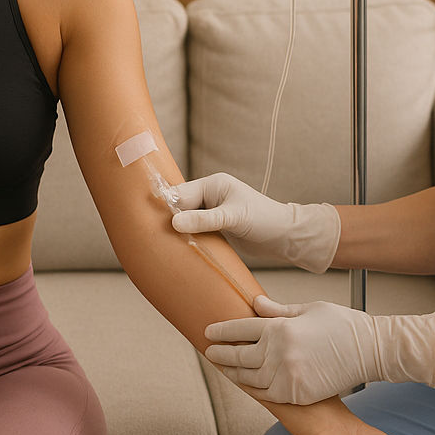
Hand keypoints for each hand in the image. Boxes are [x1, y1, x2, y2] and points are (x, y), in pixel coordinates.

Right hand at [169, 172, 339, 272]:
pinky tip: (178, 249)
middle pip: (179, 206)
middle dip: (169, 220)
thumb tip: (174, 222)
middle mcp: (210, 196)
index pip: (181, 194)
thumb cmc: (264, 220)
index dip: (166, 208)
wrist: (285, 237)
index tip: (150, 222)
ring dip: (178, 231)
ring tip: (161, 244)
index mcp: (213, 184)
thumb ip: (204, 220)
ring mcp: (212, 212)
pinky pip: (194, 231)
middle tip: (152, 236)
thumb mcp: (233, 218)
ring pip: (185, 220)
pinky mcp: (215, 227)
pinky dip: (187, 239)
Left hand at [205, 296, 434, 404]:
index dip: (222, 330)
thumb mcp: (309, 309)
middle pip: (239, 355)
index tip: (209, 331)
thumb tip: (256, 305)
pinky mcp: (297, 394)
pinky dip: (252, 389)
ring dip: (232, 374)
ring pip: (248, 378)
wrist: (371, 351)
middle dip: (220, 354)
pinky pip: (266, 395)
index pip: (240, 329)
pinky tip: (245, 384)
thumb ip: (278, 311)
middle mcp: (279, 352)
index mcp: (281, 327)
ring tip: (223, 369)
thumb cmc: (343, 325)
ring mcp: (287, 376)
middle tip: (208, 352)